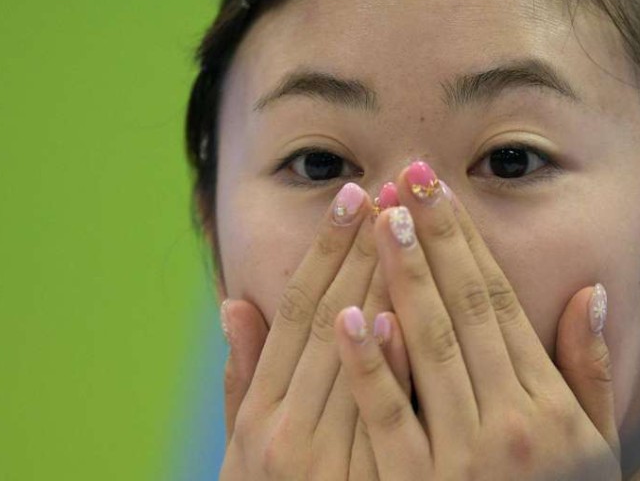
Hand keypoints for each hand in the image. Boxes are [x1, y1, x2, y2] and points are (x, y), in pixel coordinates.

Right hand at [218, 182, 411, 479]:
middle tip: (392, 186)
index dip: (326, 249)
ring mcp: (324, 463)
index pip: (299, 310)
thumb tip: (233, 305)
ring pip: (353, 357)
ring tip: (406, 222)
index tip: (352, 196)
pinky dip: (383, 366)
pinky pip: (378, 419)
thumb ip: (242, 381)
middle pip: (330, 318)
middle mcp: (285, 433)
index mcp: (261, 415)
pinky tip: (396, 315)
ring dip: (380, 285)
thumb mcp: (244, 452)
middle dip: (364, 248)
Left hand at [334, 162, 620, 479]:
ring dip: (401, 279)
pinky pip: (387, 419)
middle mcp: (511, 425)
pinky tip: (348, 314)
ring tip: (379, 219)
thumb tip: (589, 293)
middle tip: (404, 177)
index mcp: (550, 409)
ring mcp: (461, 460)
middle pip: (462, 311)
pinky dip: (369, 365)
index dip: (466, 241)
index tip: (439, 190)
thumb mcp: (595, 453)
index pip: (498, 303)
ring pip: (427, 349)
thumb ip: (592, 375)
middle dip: (431, 240)